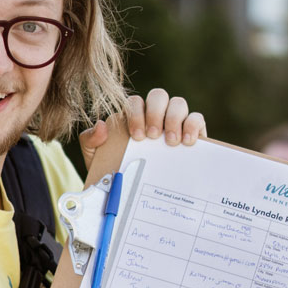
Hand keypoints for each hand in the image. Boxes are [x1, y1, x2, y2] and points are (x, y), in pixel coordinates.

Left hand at [79, 89, 206, 170]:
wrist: (135, 192)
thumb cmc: (118, 169)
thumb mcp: (97, 157)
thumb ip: (91, 140)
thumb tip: (101, 125)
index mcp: (133, 115)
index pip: (135, 102)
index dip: (136, 114)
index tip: (137, 136)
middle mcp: (155, 113)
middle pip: (159, 96)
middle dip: (156, 113)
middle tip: (153, 136)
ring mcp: (175, 121)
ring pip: (179, 103)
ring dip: (175, 119)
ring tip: (171, 141)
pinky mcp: (193, 132)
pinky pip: (197, 118)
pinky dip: (193, 125)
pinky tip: (187, 142)